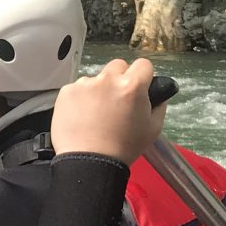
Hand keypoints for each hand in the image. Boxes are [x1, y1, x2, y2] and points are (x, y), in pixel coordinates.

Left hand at [50, 57, 167, 163]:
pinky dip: (80, 98)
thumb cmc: (123, 148)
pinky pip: (77, 88)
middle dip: (120, 78)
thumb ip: (159, 105)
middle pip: (118, 66)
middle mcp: (107, 80)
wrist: (89, 162)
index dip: (143, 75)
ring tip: (97, 114)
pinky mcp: (66, 91)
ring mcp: (84, 84)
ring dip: (98, 89)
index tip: (139, 85)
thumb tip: (158, 94)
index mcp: (132, 86)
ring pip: (96, 78)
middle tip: (118, 100)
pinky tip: (82, 116)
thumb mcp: (153, 129)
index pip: (143, 64)